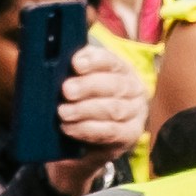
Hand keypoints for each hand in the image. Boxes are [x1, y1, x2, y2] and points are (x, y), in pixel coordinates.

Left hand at [52, 39, 144, 158]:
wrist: (98, 133)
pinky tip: (70, 128)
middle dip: (88, 86)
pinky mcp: (130, 134)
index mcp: (121, 69)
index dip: (94, 60)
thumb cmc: (86, 99)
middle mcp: (133, 88)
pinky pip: (110, 131)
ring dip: (85, 110)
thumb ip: (75, 69)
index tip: (76, 64)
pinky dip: (88, 129)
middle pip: (114, 84)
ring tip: (63, 112)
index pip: (111, 60)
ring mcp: (135, 112)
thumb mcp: (81, 80)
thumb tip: (61, 63)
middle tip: (66, 90)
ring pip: (114, 109)